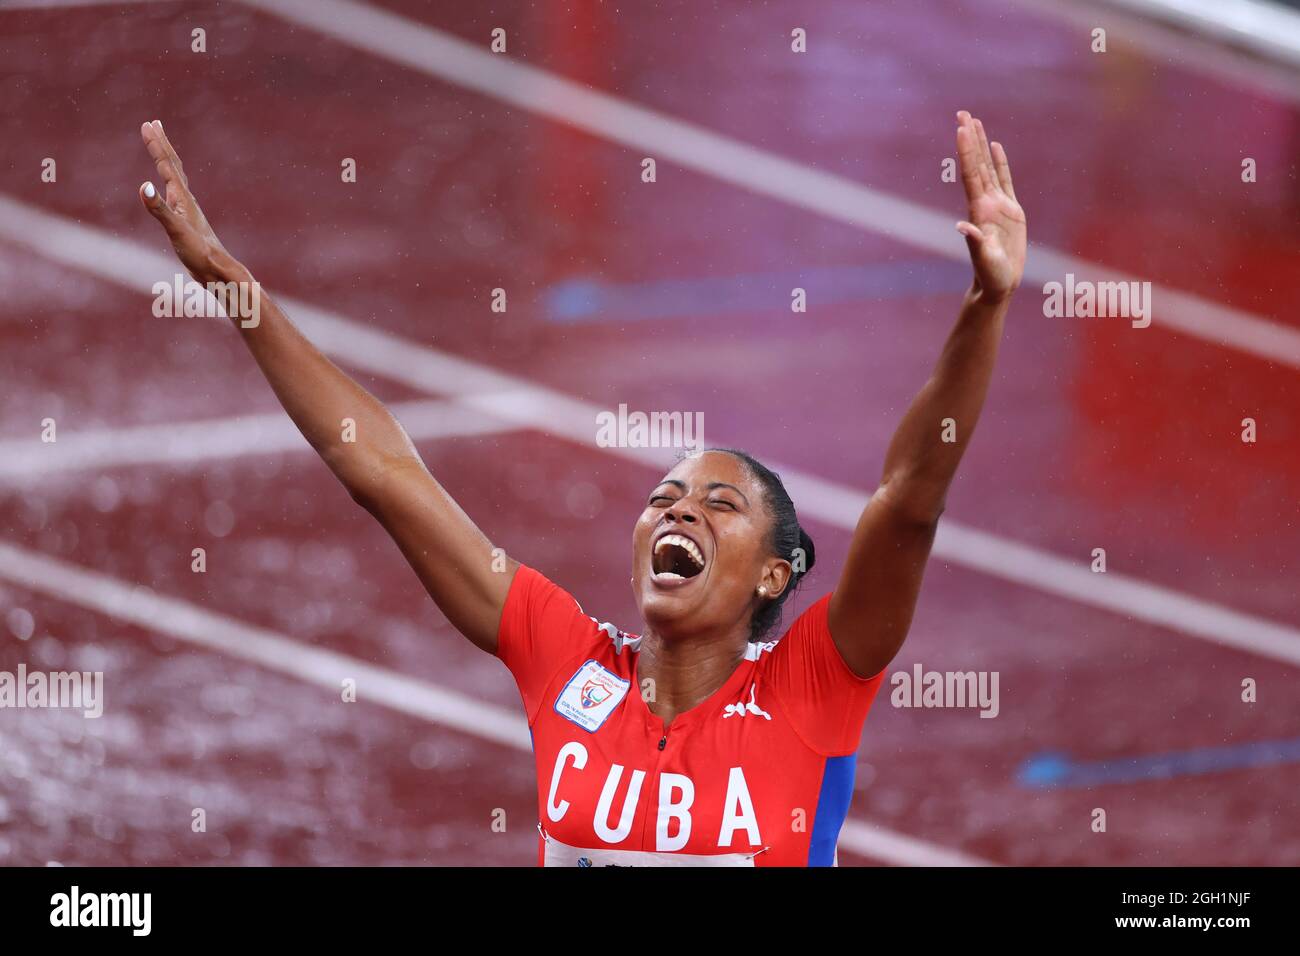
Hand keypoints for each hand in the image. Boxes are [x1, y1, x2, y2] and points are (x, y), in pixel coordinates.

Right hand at [137, 120, 234, 282]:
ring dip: (167, 160)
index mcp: (182, 197)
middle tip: (154, 124)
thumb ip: (159, 209)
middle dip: (162, 144)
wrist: (217, 271)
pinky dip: (169, 182)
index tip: (147, 124)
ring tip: (161, 150)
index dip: (156, 144)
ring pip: (176, 177)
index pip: (166, 164)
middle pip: (173, 165)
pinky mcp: (187, 221)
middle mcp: (186, 199)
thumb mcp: (175, 230)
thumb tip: (144, 186)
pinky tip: (168, 188)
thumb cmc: (199, 252)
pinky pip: (175, 193)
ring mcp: (187, 209)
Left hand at [955, 111, 1025, 301]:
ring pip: (987, 167)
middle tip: (962, 113)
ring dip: (980, 144)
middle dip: (969, 138)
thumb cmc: (990, 275)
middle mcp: (984, 202)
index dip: (966, 151)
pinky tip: (995, 146)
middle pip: (975, 163)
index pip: (970, 174)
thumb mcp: (984, 259)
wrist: (999, 282)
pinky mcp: (1011, 210)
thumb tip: (963, 227)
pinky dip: (1000, 162)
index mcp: (978, 210)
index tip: (960, 129)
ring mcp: (997, 204)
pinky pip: (1005, 179)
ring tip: (974, 121)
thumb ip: (976, 243)